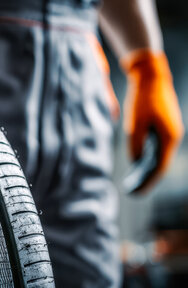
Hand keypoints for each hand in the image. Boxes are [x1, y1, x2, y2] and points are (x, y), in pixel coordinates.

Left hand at [122, 49, 183, 192]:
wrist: (151, 77)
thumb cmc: (142, 100)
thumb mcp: (135, 124)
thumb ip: (135, 145)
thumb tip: (135, 162)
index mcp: (168, 138)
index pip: (158, 167)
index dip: (147, 181)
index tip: (135, 192)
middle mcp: (172, 137)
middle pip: (160, 164)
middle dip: (147, 179)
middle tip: (132, 192)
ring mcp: (170, 132)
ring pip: (158, 157)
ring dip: (146, 170)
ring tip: (132, 182)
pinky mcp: (165, 128)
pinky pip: (157, 149)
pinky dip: (147, 159)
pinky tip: (135, 167)